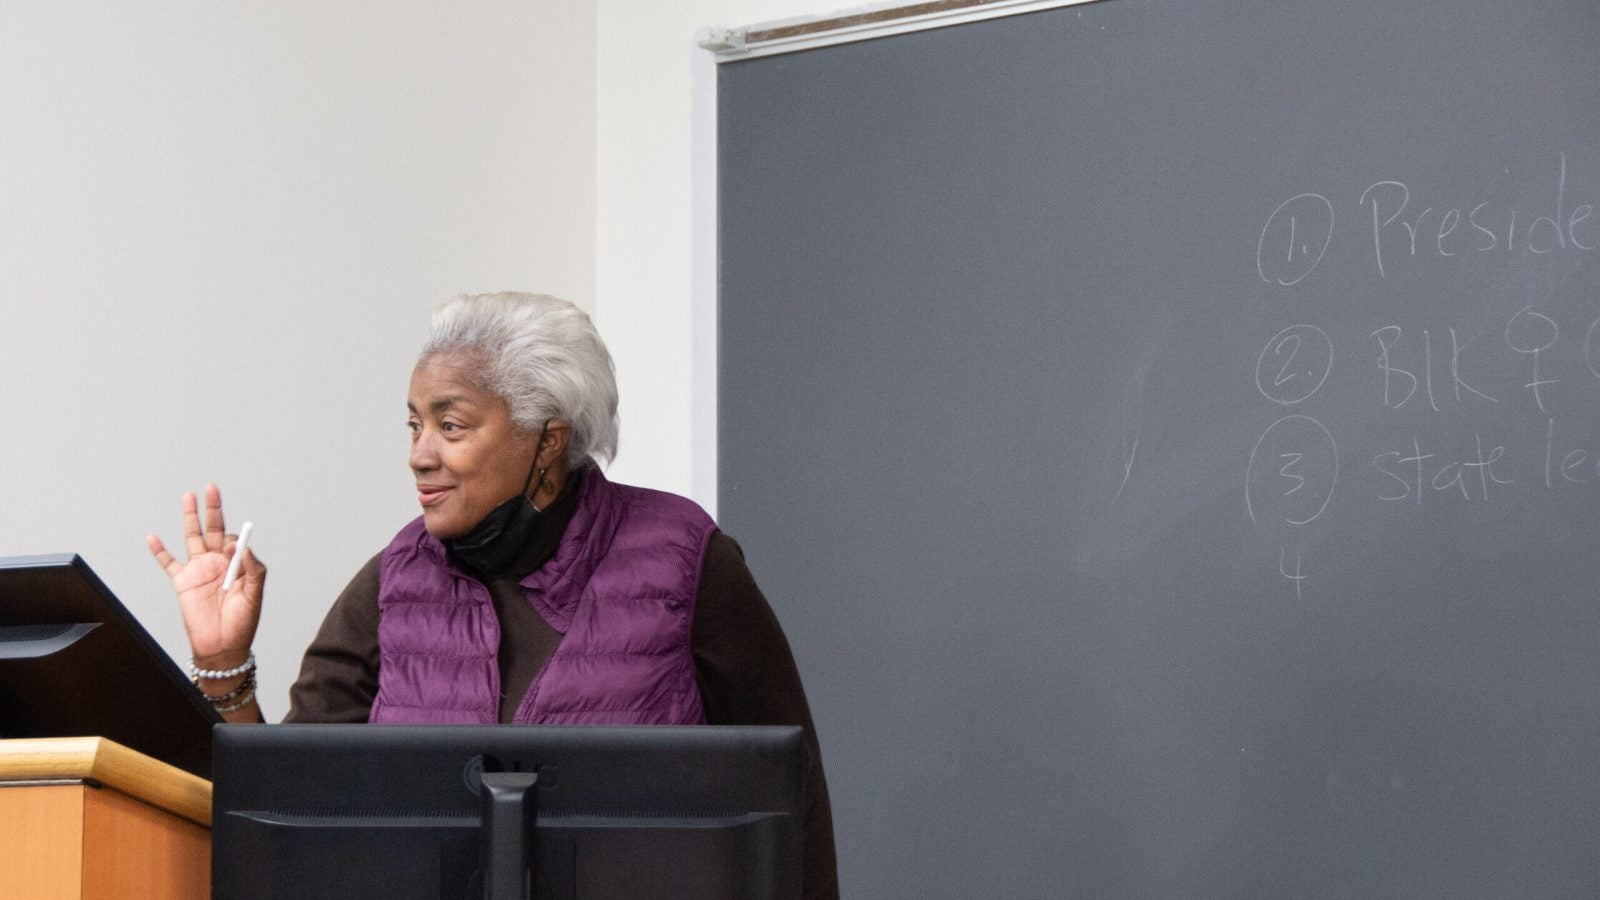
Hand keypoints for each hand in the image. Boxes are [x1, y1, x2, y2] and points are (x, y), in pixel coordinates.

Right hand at [146, 484, 265, 667]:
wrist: (222, 646)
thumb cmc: (243, 623)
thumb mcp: (255, 595)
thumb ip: (253, 570)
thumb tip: (242, 547)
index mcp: (236, 564)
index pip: (234, 539)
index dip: (232, 540)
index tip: (229, 548)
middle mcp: (217, 562)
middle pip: (213, 529)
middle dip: (212, 508)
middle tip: (211, 487)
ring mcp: (198, 570)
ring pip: (192, 537)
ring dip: (190, 517)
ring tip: (189, 496)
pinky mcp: (182, 582)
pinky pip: (168, 563)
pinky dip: (159, 551)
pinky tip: (152, 537)